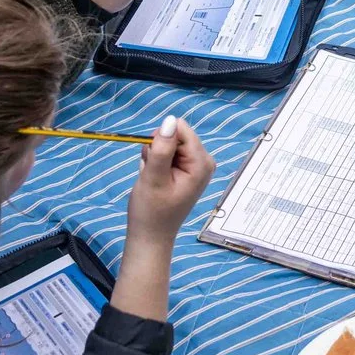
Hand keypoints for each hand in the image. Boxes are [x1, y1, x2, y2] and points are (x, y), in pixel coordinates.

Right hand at [127, 116, 214, 247]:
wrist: (150, 235)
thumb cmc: (151, 211)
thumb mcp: (153, 177)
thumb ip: (162, 148)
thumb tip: (170, 120)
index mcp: (201, 163)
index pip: (180, 129)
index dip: (161, 140)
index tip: (154, 160)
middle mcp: (204, 161)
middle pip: (175, 135)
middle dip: (158, 149)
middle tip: (152, 172)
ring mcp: (196, 165)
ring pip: (168, 143)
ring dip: (155, 157)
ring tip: (153, 178)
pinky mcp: (187, 169)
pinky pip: (168, 153)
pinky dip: (156, 162)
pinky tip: (155, 179)